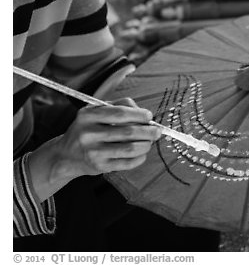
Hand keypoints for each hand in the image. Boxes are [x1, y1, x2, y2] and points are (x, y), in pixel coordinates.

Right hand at [27, 98, 160, 201]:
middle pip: (127, 132)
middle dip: (148, 131)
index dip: (138, 114)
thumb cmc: (86, 129)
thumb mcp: (94, 112)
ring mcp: (93, 152)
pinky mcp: (99, 167)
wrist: (66, 155)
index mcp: (87, 116)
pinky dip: (139, 158)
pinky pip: (127, 163)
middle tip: (157, 131)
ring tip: (150, 142)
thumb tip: (143, 114)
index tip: (149, 116)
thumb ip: (118, 106)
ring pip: (129, 148)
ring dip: (146, 145)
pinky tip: (142, 153)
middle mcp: (88, 134)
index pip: (119, 113)